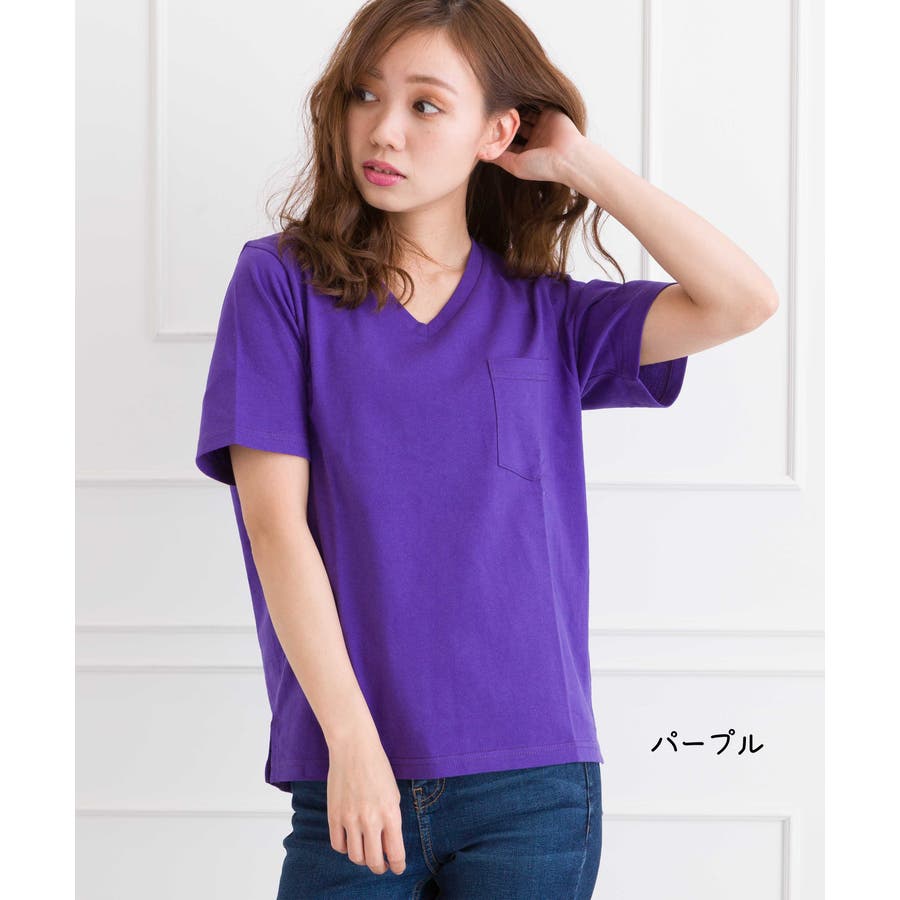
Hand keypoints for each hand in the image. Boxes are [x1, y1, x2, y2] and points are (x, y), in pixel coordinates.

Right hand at [326, 733, 406, 875]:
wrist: (354, 748)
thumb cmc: (377, 768)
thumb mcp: (393, 795)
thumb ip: (391, 821)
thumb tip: (387, 845)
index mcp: (390, 813)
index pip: (395, 853)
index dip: (397, 866)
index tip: (397, 868)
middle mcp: (370, 820)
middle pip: (374, 862)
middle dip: (380, 868)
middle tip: (382, 865)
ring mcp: (350, 819)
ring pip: (355, 857)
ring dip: (362, 858)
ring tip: (366, 851)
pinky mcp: (333, 815)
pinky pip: (338, 845)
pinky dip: (345, 848)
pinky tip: (351, 840)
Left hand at [487, 104, 586, 184]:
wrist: (567, 157)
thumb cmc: (541, 166)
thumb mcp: (515, 166)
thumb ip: (499, 158)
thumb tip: (480, 153)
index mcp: (527, 151)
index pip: (509, 141)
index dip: (498, 135)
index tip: (484, 128)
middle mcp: (535, 137)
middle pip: (516, 125)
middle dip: (505, 119)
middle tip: (490, 110)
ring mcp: (543, 124)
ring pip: (525, 112)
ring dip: (514, 107)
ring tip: (499, 99)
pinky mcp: (550, 111)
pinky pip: (536, 101)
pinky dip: (527, 97)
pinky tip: (514, 92)